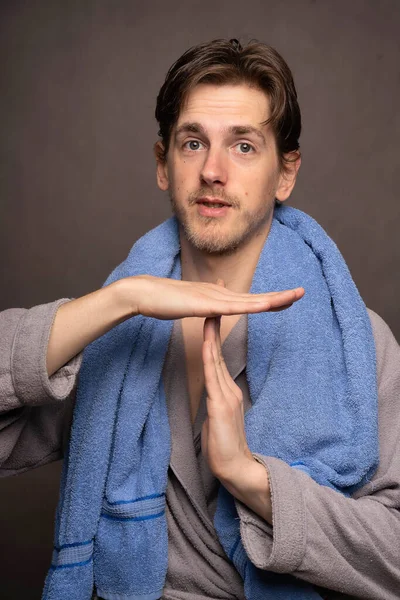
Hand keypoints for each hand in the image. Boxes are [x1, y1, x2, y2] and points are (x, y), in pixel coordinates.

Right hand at [124, 275, 303, 319]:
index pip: (248, 300)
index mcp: (217, 296)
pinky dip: (252, 306)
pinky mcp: (205, 304)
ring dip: (274, 299)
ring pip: (250, 300)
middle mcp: (219, 293)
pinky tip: (267, 305)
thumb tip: (213, 298)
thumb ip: (202, 303)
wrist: (143, 293)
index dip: (269, 299)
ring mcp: (213, 298)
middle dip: (280, 296)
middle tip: (302, 292)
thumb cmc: (162, 300)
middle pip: (255, 297)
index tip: (287, 299)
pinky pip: (233, 307)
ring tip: (294, 296)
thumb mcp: (188, 303)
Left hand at [201, 316, 271, 521]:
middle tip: (215, 296)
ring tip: (209, 312)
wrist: (236, 468)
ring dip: (211, 335)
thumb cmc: (224, 446)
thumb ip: (214, 401)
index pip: (217, 355)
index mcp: (228, 389)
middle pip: (218, 349)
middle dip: (214, 322)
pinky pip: (213, 377)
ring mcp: (227, 395)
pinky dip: (209, 358)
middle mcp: (229, 387)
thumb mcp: (217, 418)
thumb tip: (209, 391)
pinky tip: (205, 345)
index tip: (210, 311)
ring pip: (216, 359)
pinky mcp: (222, 406)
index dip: (212, 332)